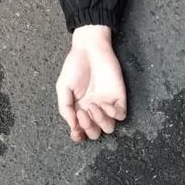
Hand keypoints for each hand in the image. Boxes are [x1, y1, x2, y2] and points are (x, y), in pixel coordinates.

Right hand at [55, 26, 127, 141]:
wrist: (89, 48)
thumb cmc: (74, 66)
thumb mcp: (63, 87)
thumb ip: (65, 107)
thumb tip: (72, 126)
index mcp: (79, 109)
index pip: (81, 131)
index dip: (79, 136)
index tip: (75, 132)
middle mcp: (93, 110)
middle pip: (95, 133)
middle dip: (88, 128)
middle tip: (82, 114)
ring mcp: (107, 104)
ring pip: (109, 127)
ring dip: (100, 121)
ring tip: (92, 106)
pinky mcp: (119, 97)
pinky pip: (121, 115)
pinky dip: (113, 114)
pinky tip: (104, 103)